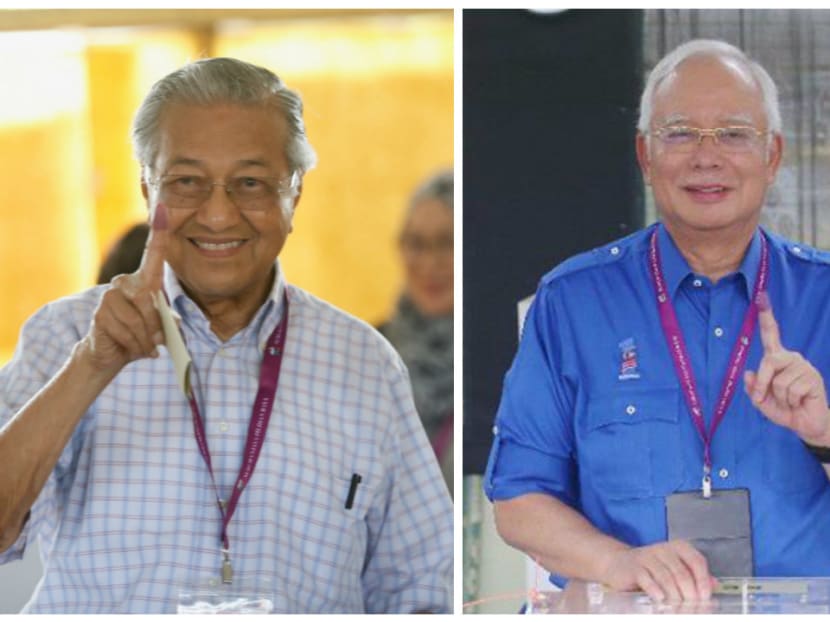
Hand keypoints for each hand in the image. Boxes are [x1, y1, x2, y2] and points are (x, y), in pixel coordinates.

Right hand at [79, 204, 169, 374]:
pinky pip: (125, 330)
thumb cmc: (141, 336)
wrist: (112, 352)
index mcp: (144, 281)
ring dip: (146, 339)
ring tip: (145, 346)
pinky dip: (134, 344)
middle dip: (156, 326)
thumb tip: (172, 322)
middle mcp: (125, 282)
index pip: (153, 254)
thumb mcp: (162, 328)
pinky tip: (133, 348)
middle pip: (149, 300)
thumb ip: (169, 321)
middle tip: (157, 341)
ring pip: (138, 319)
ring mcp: (110, 295)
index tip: (164, 209)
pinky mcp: (100, 313)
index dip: (160, 233)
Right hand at [600, 540, 714, 602]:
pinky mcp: (634, 567)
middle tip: (691, 607)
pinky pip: (648, 580)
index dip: (703, 580)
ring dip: (674, 596)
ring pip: (666, 578)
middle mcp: (663, 549)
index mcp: (678, 547)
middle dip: (689, 594)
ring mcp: (647, 556)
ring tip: (677, 607)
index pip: (697, 561)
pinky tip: (660, 599)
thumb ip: (694, 575)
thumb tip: (715, 584)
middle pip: (682, 573)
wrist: (618, 564)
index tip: (705, 597)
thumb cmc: (651, 569)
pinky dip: (656, 591)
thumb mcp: (674, 569)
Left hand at [743, 291, 829, 445]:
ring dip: (780, 397)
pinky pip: (791, 389)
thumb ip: (753, 389)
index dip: (766, 318)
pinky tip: (799, 401)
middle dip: (763, 384)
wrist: (806, 424)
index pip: (771, 335)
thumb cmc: (783, 409)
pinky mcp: (813, 378)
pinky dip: (790, 401)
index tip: (761, 298)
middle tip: (764, 398)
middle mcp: (791, 358)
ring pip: (778, 381)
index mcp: (777, 359)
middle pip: (769, 361)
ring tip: (789, 400)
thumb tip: (748, 373)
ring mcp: (804, 367)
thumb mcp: (761, 401)